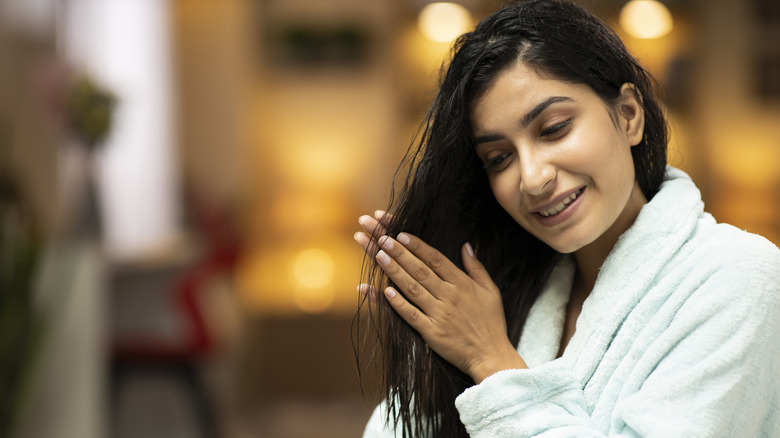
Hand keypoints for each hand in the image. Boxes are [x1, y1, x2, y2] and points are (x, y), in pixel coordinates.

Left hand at [354, 212, 526, 382]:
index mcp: (462, 284)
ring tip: (379, 256)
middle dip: (400, 253)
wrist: (491, 356)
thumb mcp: (491, 291)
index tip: (401, 234)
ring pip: (412, 288)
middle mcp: (449, 296)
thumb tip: (466, 245)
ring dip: (394, 272)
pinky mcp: (432, 332)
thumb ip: (477, 267)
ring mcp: (439, 314)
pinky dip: (398, 304)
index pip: (436, 260)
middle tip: (382, 239)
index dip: (418, 246)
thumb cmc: (492, 323)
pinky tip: (384, 292)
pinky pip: (411, 315)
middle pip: (420, 270)